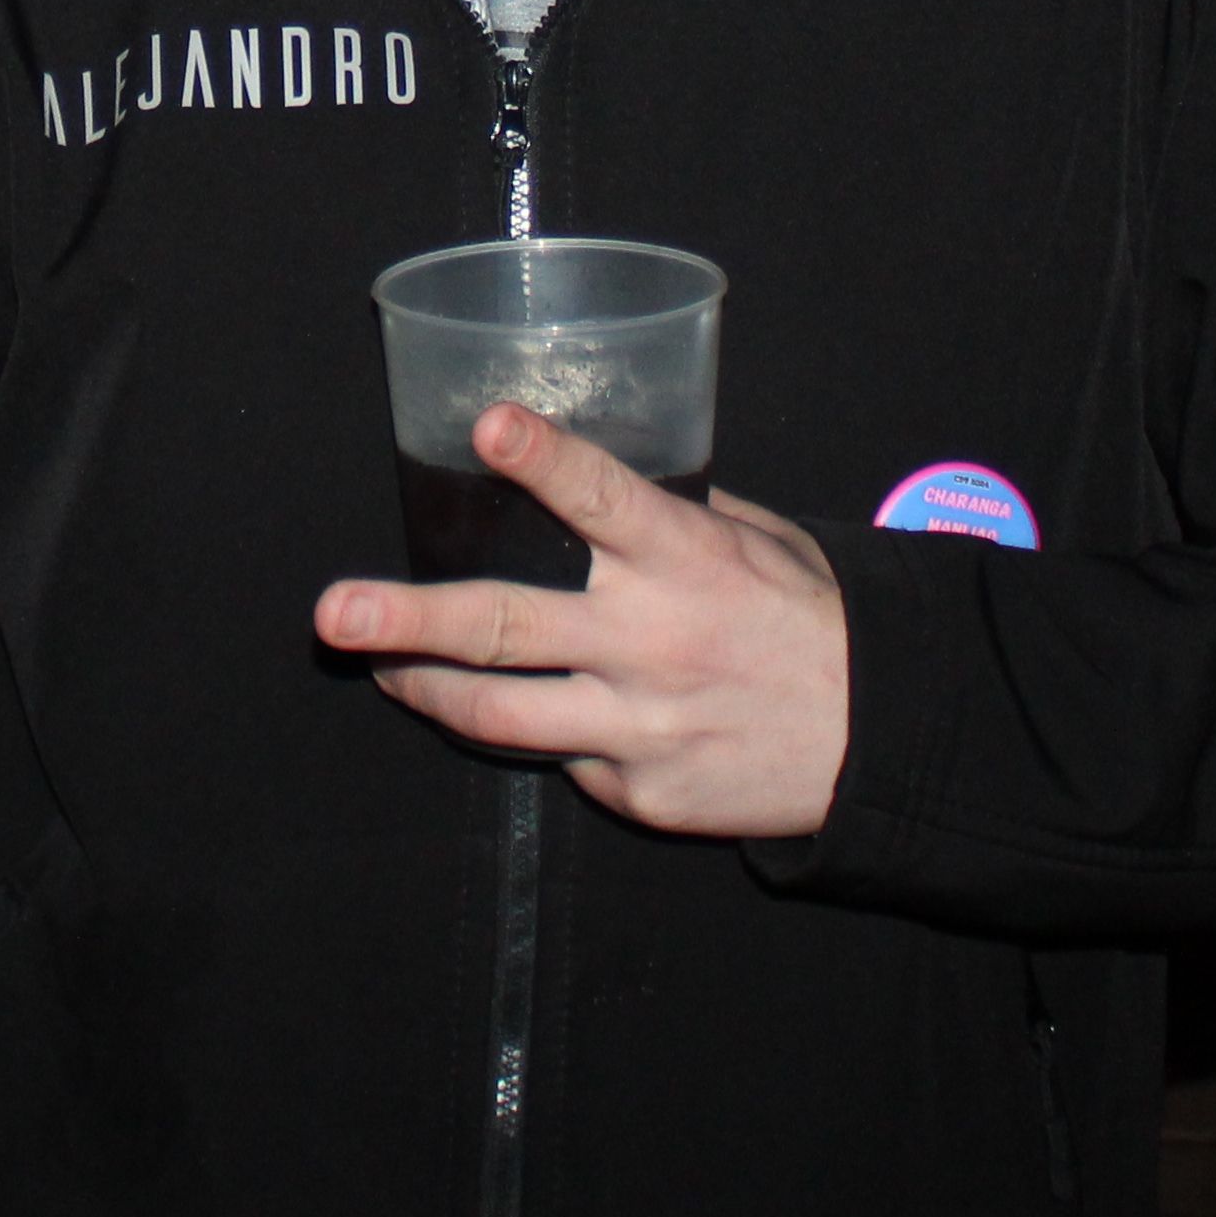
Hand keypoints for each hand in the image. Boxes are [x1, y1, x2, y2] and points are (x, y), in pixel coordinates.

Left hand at [315, 403, 849, 840]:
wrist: (881, 747)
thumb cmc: (810, 625)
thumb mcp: (761, 544)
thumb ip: (675, 515)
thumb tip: (586, 482)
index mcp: (688, 563)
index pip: (603, 499)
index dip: (543, 458)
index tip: (487, 424)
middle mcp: (652, 645)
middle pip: (506, 629)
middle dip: (409, 619)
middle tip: (334, 612)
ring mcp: (638, 728)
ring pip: (500, 715)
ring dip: (423, 686)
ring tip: (378, 664)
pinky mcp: (638, 792)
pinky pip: (562, 757)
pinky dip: (540, 731)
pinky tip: (534, 711)